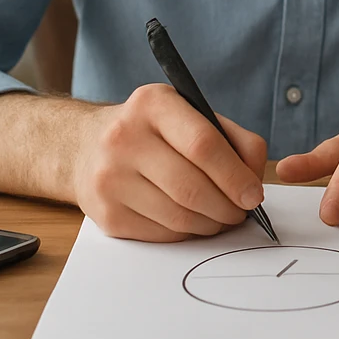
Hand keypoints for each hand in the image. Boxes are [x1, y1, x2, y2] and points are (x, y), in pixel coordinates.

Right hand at [72, 84, 268, 241]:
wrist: (84, 146)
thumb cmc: (153, 130)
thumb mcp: (190, 113)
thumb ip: (232, 139)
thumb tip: (254, 182)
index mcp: (153, 105)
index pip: (204, 144)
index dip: (235, 175)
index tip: (254, 195)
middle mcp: (124, 139)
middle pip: (191, 187)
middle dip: (227, 207)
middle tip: (242, 212)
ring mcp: (110, 179)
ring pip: (178, 217)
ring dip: (210, 224)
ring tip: (221, 217)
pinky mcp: (105, 214)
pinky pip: (161, 234)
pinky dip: (187, 233)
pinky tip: (193, 221)